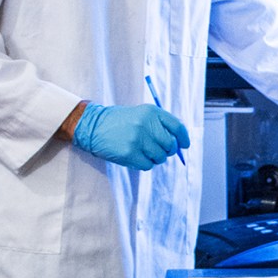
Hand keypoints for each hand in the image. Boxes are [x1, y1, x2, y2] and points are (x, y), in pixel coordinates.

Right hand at [72, 102, 189, 170]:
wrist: (93, 125)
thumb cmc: (119, 122)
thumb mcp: (140, 115)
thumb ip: (159, 125)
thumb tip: (178, 144)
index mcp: (151, 112)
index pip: (177, 126)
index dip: (183, 138)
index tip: (184, 145)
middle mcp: (147, 124)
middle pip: (170, 145)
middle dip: (167, 151)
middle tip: (158, 151)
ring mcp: (138, 139)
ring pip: (160, 157)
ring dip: (154, 158)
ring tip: (143, 152)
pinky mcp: (129, 153)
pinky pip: (147, 165)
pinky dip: (144, 164)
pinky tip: (135, 157)